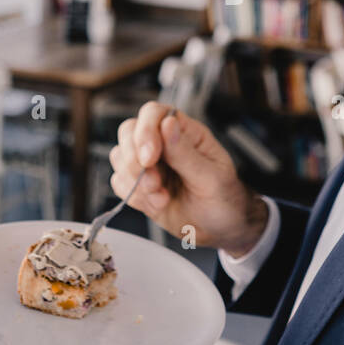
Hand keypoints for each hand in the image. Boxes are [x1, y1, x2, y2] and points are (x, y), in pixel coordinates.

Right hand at [109, 102, 267, 255]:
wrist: (219, 230)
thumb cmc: (224, 199)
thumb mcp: (211, 178)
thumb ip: (186, 153)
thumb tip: (168, 123)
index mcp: (186, 133)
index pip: (155, 113)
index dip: (146, 131)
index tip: (150, 157)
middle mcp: (164, 143)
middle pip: (129, 131)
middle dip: (134, 159)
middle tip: (153, 182)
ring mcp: (150, 164)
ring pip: (120, 156)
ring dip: (135, 181)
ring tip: (161, 197)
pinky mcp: (139, 185)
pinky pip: (119, 181)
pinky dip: (133, 195)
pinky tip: (156, 204)